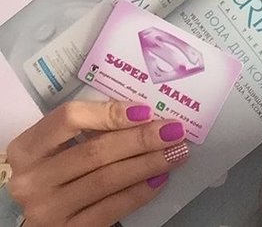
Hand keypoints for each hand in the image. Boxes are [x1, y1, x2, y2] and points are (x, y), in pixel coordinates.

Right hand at [6, 100, 189, 226]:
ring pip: (107, 180)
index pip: (69, 118)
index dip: (110, 112)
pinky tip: (159, 178)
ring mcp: (48, 209)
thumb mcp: (61, 143)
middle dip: (141, 139)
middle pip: (95, 151)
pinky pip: (110, 209)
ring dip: (148, 163)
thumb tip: (143, 114)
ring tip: (175, 152)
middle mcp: (32, 179)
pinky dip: (139, 192)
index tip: (146, 110)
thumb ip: (90, 126)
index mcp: (27, 148)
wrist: (42, 209)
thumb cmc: (56, 166)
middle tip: (173, 130)